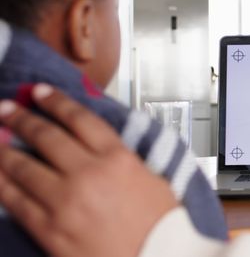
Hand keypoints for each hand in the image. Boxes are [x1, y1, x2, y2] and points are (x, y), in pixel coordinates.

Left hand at [0, 84, 178, 256]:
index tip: (40, 92)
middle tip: (6, 108)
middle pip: (46, 137)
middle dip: (21, 118)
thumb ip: (123, 158)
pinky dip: (2, 182)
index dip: (55, 101)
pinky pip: (15, 201)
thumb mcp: (153, 179)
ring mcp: (65, 201)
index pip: (80, 119)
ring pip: (23, 166)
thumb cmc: (162, 226)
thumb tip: (97, 145)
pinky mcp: (49, 229)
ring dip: (3, 147)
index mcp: (119, 159)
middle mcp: (90, 174)